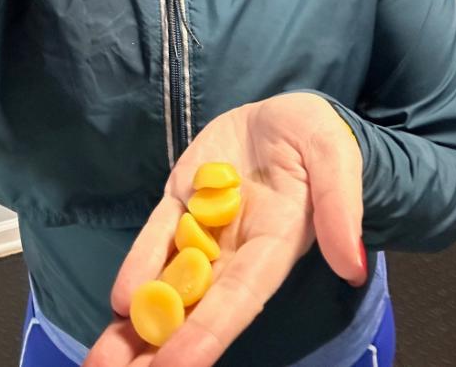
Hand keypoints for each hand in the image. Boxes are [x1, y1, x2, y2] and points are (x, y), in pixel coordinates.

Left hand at [83, 92, 366, 366]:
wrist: (285, 113)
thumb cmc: (318, 137)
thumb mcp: (337, 159)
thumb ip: (341, 209)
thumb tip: (353, 267)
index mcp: (277, 243)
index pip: (240, 297)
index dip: (208, 332)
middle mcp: (237, 248)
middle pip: (196, 305)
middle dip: (159, 346)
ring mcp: (205, 226)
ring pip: (169, 281)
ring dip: (137, 323)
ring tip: (102, 361)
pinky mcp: (181, 200)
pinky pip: (158, 237)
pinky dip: (139, 267)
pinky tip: (118, 302)